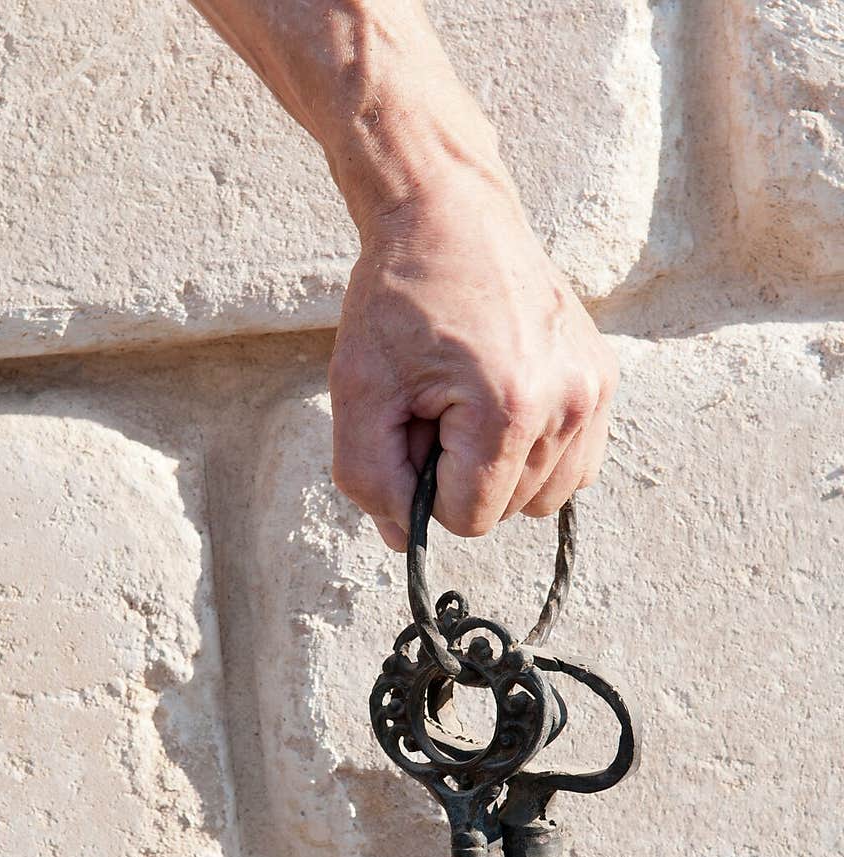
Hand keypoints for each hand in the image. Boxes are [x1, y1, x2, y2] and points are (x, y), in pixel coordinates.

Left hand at [329, 171, 618, 550]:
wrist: (450, 212)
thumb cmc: (398, 298)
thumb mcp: (359, 391)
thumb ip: (370, 479)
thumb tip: (400, 538)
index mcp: (509, 409)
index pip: (469, 519)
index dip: (426, 489)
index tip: (414, 428)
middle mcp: (569, 403)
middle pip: (507, 511)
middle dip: (462, 475)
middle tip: (438, 405)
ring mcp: (594, 390)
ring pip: (544, 497)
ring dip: (501, 470)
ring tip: (471, 404)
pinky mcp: (603, 379)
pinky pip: (576, 466)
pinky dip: (537, 455)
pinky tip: (506, 408)